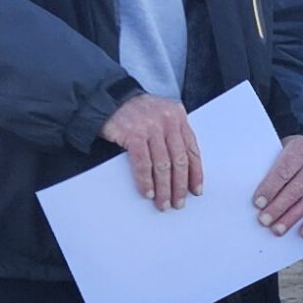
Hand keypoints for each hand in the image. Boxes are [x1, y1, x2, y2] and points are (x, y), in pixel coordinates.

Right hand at [100, 93, 202, 209]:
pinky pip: (143, 164)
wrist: (107, 99)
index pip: (192, 150)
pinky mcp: (133, 134)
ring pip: (163, 165)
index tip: (196, 190)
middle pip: (179, 160)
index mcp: (179, 117)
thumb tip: (182, 171)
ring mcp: (151, 127)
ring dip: (164, 188)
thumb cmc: (136, 112)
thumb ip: (173, 136)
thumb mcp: (161, 117)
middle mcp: (168, 121)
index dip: (196, 173)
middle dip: (179, 186)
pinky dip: (146, 181)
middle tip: (178, 202)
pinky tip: (148, 192)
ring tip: (163, 203)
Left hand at [254, 135, 302, 237]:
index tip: (258, 203)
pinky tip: (302, 233)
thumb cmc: (288, 153)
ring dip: (292, 218)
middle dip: (279, 207)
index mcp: (301, 149)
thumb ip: (267, 167)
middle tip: (264, 220)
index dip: (270, 188)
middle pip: (296, 189)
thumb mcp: (277, 150)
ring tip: (277, 229)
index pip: (284, 171)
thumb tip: (253, 195)